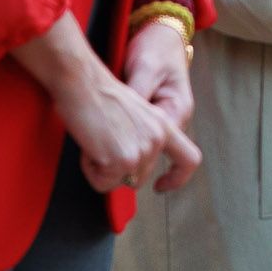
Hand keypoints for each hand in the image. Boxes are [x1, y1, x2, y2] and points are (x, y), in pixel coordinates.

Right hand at [18, 16, 199, 194]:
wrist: (83, 83)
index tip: (161, 187)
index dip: (177, 178)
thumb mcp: (134, 114)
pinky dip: (90, 170)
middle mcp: (158, 139)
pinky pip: (101, 183)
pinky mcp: (124, 160)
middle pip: (137, 179)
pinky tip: (89, 146)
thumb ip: (142, 137)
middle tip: (100, 144)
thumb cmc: (99, 95)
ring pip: (117, 182)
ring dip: (100, 169)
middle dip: (114, 170)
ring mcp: (143, 151)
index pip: (188, 159)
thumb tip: (134, 169)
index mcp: (165, 125)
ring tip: (95, 141)